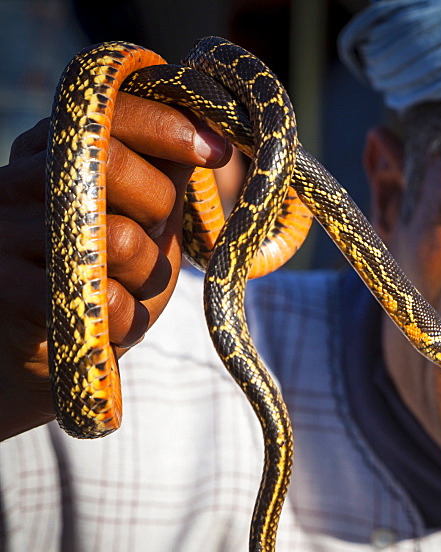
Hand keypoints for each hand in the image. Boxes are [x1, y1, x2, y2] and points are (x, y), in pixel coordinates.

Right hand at [0, 93, 231, 439]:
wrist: (52, 350)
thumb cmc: (110, 273)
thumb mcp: (144, 214)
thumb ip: (166, 170)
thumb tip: (213, 126)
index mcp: (50, 150)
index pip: (108, 111)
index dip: (169, 125)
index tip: (218, 150)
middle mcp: (17, 181)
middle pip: (114, 162)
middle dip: (159, 203)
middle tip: (154, 231)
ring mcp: (7, 234)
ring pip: (120, 237)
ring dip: (148, 273)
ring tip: (126, 286)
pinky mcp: (11, 291)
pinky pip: (107, 299)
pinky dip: (130, 318)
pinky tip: (115, 321)